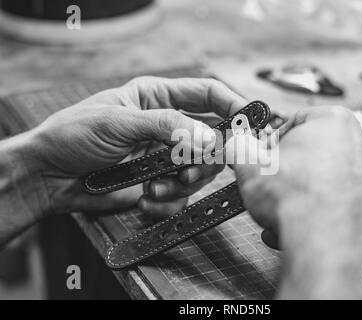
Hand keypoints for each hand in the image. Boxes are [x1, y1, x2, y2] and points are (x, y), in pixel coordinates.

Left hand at [8, 77, 246, 222]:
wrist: (49, 176)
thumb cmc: (74, 135)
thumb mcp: (119, 121)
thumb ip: (166, 126)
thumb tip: (209, 138)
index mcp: (159, 98)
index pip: (208, 95)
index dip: (233, 105)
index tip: (251, 122)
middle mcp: (168, 127)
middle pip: (213, 138)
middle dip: (207, 157)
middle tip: (192, 167)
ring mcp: (165, 158)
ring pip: (201, 171)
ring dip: (183, 183)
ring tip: (156, 187)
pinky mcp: (159, 184)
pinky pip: (181, 197)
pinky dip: (166, 202)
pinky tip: (145, 198)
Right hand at [227, 106, 361, 298]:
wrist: (325, 244)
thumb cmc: (297, 200)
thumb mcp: (248, 163)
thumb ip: (240, 146)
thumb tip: (238, 146)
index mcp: (334, 121)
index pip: (294, 122)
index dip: (271, 142)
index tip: (262, 157)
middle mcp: (360, 145)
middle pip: (312, 152)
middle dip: (288, 170)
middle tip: (271, 183)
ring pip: (325, 180)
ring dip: (301, 193)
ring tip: (281, 209)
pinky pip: (338, 203)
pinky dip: (319, 211)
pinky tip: (300, 223)